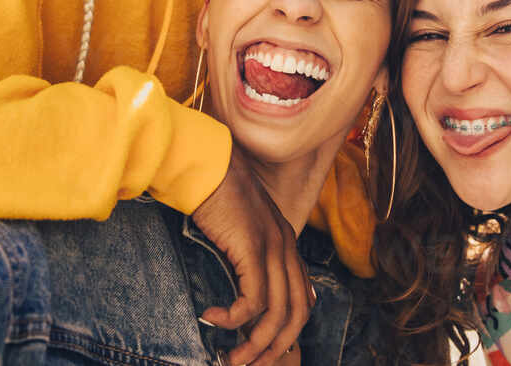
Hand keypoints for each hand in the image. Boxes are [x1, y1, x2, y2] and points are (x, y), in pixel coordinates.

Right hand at [191, 144, 312, 365]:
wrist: (206, 164)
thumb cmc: (215, 194)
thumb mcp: (240, 229)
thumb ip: (249, 255)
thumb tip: (243, 292)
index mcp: (287, 243)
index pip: (304, 299)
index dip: (288, 331)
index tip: (264, 350)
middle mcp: (287, 246)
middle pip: (297, 314)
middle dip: (274, 348)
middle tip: (248, 365)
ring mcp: (273, 247)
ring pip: (277, 314)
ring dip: (254, 344)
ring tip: (230, 358)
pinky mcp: (253, 249)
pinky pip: (253, 300)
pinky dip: (234, 318)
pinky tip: (212, 318)